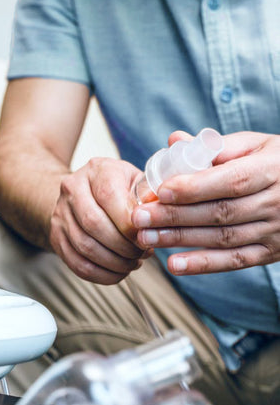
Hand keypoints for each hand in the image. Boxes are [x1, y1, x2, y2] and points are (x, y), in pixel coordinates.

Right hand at [49, 157, 149, 284]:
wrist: (79, 194)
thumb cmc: (116, 188)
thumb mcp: (134, 181)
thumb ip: (149, 195)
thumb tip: (162, 214)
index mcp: (96, 170)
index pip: (109, 196)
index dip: (129, 223)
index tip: (146, 236)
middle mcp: (72, 190)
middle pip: (94, 224)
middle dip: (123, 246)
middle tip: (141, 254)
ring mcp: (60, 215)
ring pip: (85, 247)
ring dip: (114, 262)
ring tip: (132, 263)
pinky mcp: (56, 238)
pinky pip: (77, 264)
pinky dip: (102, 275)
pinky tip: (118, 272)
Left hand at [133, 131, 279, 274]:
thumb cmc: (278, 163)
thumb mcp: (258, 146)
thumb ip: (216, 147)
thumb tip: (174, 140)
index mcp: (273, 170)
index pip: (231, 181)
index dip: (195, 188)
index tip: (161, 191)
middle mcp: (277, 203)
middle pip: (220, 212)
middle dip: (175, 216)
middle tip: (139, 218)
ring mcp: (276, 231)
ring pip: (222, 238)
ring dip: (180, 240)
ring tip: (145, 237)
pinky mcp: (270, 253)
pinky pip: (234, 261)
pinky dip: (202, 265)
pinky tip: (173, 264)